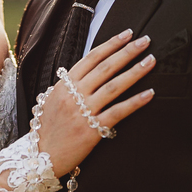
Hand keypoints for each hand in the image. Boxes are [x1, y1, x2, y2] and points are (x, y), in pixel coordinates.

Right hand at [35, 29, 156, 176]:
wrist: (40, 156)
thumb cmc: (48, 129)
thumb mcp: (53, 100)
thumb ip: (70, 85)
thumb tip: (88, 70)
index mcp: (65, 85)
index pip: (91, 57)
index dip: (111, 44)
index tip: (127, 34)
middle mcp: (74, 95)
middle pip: (105, 67)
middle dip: (127, 51)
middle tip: (145, 41)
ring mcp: (83, 112)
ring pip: (114, 86)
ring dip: (135, 72)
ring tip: (151, 61)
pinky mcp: (92, 130)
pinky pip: (117, 112)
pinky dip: (135, 102)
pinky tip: (149, 93)